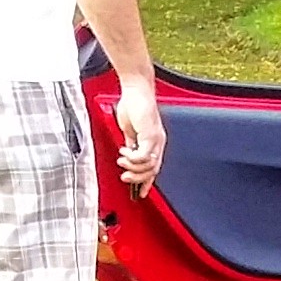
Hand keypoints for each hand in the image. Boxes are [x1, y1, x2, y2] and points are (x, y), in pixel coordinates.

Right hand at [114, 72, 165, 189]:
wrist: (135, 88)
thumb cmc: (133, 103)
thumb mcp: (129, 129)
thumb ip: (130, 143)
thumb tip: (127, 154)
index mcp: (154, 142)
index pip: (153, 167)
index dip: (147, 182)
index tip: (140, 192)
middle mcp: (158, 142)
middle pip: (153, 171)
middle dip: (137, 179)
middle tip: (125, 178)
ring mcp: (156, 139)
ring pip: (148, 166)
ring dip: (132, 167)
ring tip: (122, 161)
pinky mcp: (150, 135)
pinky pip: (143, 156)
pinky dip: (132, 158)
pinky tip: (124, 151)